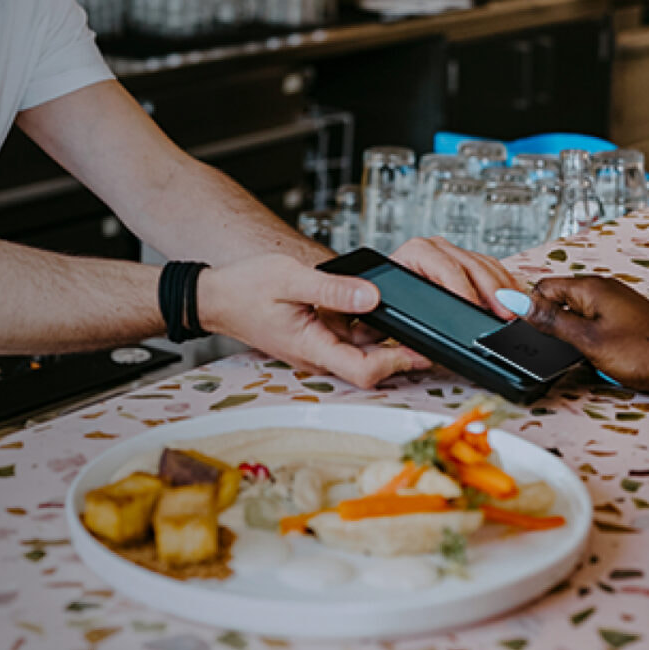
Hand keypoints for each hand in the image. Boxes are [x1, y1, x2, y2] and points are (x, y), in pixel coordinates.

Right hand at [198, 253, 430, 388]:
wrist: (215, 296)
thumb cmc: (245, 288)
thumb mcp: (290, 278)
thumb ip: (333, 287)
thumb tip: (372, 294)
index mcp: (313, 346)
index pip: (365, 371)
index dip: (397, 363)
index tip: (422, 349)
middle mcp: (318, 353)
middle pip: (371, 366)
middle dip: (403, 353)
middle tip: (433, 336)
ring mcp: (317, 347)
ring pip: (363, 351)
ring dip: (388, 339)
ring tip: (415, 319)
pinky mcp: (316, 337)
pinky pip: (350, 339)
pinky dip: (369, 328)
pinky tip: (380, 308)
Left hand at [386, 238, 528, 318]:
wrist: (378, 294)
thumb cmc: (380, 304)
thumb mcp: (384, 314)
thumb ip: (399, 326)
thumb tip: (420, 347)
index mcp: (413, 253)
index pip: (444, 266)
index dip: (463, 287)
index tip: (477, 307)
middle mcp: (435, 249)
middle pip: (471, 264)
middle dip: (492, 292)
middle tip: (506, 314)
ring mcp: (452, 254)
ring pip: (486, 266)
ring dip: (504, 290)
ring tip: (516, 312)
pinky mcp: (466, 264)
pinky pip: (492, 270)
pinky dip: (505, 286)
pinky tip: (514, 302)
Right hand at [507, 276, 648, 400]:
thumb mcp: (589, 340)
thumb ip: (551, 321)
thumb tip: (516, 301)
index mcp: (591, 287)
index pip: (542, 287)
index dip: (532, 312)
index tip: (534, 336)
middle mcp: (603, 289)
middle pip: (558, 301)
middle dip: (555, 327)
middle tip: (568, 350)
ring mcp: (615, 303)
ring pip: (576, 315)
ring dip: (574, 337)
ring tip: (590, 355)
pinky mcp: (624, 318)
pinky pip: (593, 324)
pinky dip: (591, 341)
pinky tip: (603, 357)